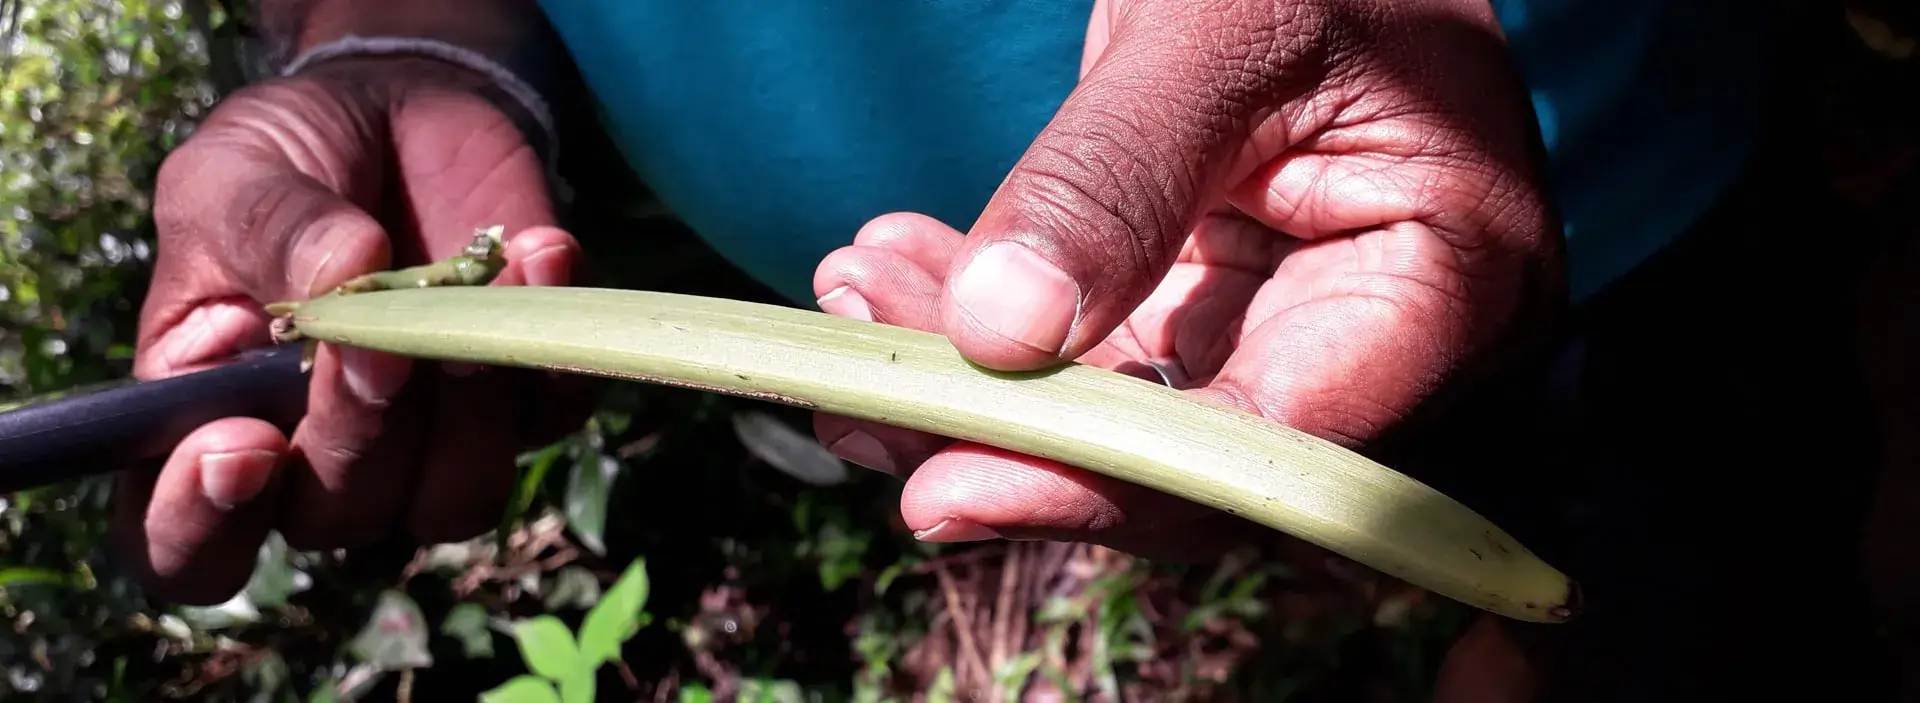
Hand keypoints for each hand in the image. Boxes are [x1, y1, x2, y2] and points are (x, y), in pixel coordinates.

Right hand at [114, 56, 595, 603]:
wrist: (398, 112)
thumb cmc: (286, 158)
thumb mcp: (236, 172)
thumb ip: (270, 229)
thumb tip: (340, 279)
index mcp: (210, 423)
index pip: (188, 542)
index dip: (207, 524)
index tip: (242, 447)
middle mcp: (320, 458)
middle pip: (340, 515)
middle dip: (359, 434)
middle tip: (374, 338)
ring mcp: (431, 440)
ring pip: (456, 496)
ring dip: (468, 406)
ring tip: (473, 289)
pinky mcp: (524, 398)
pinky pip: (553, 413)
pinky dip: (554, 347)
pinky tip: (543, 252)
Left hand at [811, 0, 1560, 559]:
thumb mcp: (1220, 28)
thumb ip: (1116, 175)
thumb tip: (997, 338)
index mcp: (1454, 283)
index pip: (1272, 444)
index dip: (1105, 482)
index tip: (942, 484)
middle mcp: (1381, 339)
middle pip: (1184, 459)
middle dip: (1003, 431)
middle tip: (852, 392)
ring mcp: (1296, 327)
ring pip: (1119, 416)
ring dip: (969, 376)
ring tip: (850, 297)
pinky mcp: (1220, 303)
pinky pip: (1096, 352)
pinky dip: (989, 320)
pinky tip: (890, 268)